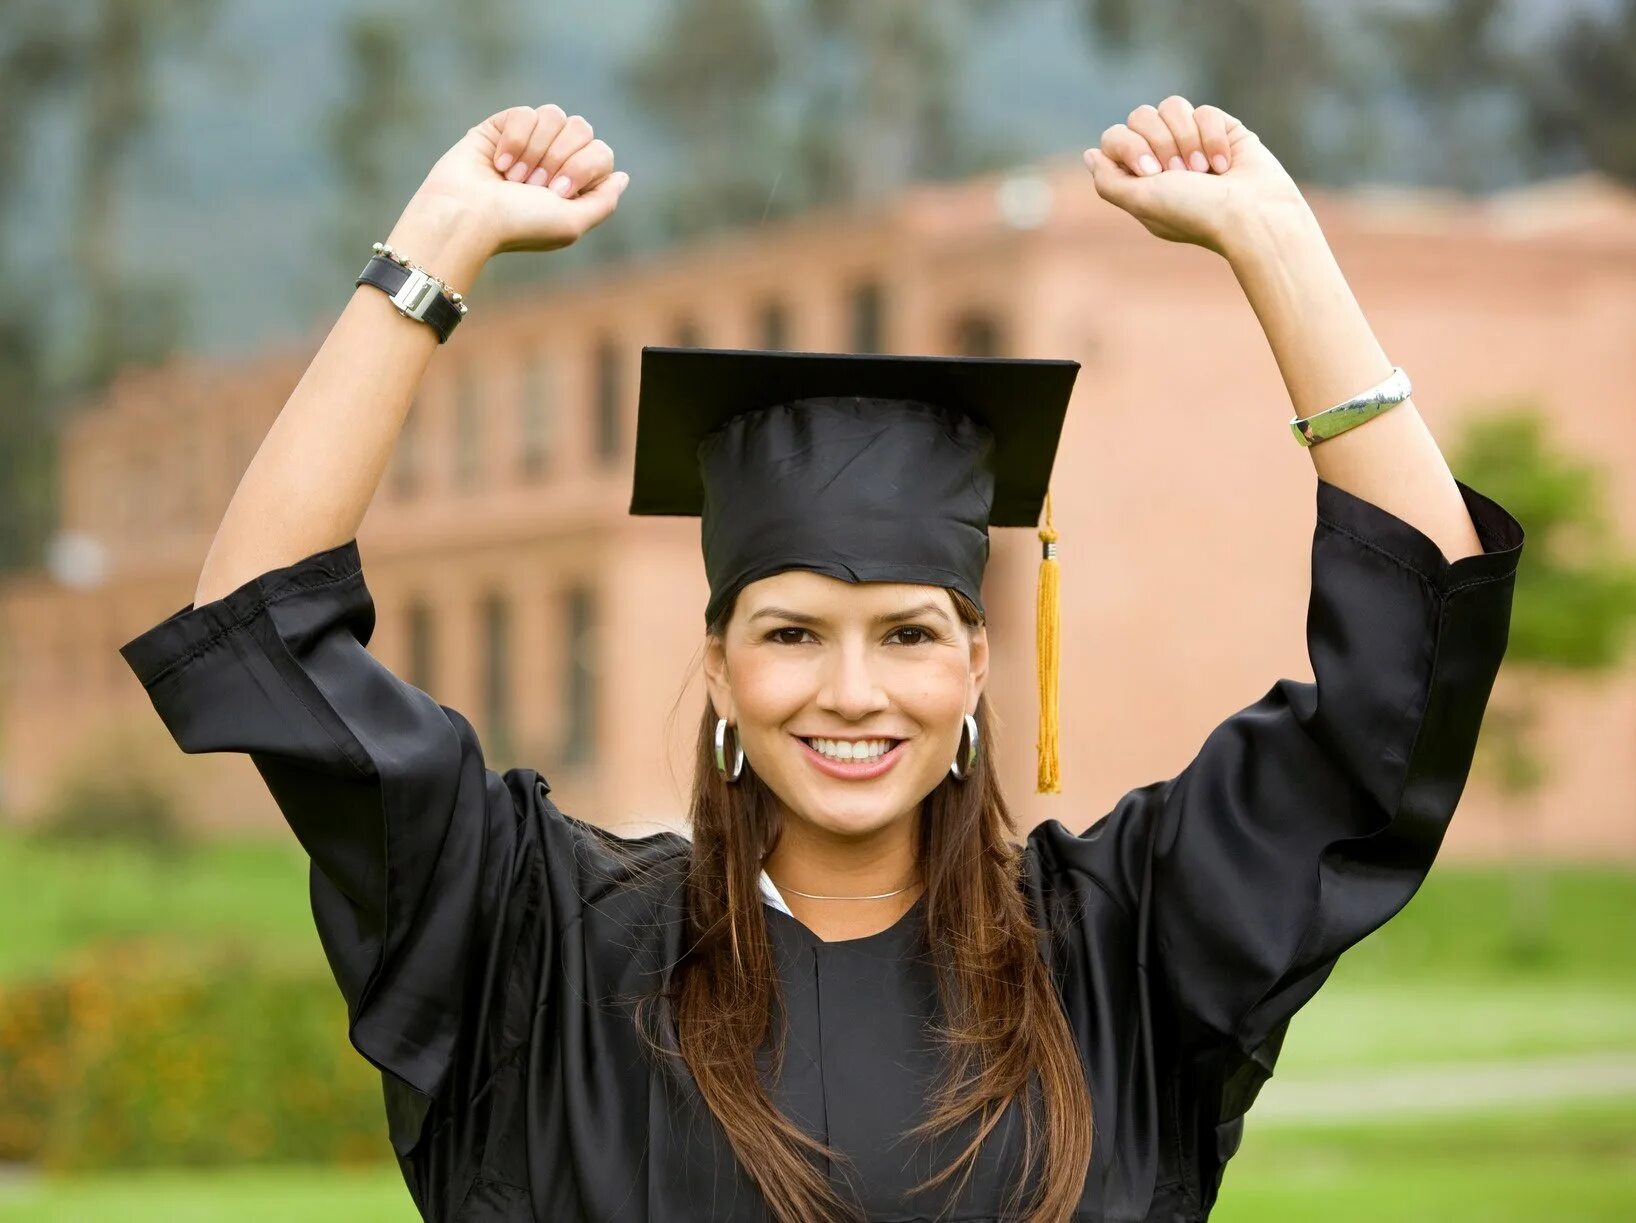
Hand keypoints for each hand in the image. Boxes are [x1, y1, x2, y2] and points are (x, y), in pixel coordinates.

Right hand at [413, 103, 630, 255]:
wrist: (469, 214)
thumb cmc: (520, 224)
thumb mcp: (573, 222)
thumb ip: (604, 201)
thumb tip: (622, 176)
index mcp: (574, 184)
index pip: (601, 152)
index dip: (582, 167)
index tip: (557, 192)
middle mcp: (554, 161)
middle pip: (581, 128)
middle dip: (558, 157)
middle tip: (534, 185)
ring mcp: (528, 142)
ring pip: (554, 115)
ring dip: (535, 151)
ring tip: (514, 178)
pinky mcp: (501, 127)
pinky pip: (525, 113)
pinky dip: (514, 140)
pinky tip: (499, 164)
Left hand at [1081, 97, 1305, 256]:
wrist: (1249, 213)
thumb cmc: (1194, 212)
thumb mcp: (1140, 201)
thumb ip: (1108, 181)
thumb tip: (1091, 154)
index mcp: (1139, 178)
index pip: (1115, 136)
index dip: (1130, 146)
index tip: (1151, 173)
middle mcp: (1163, 157)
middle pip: (1141, 115)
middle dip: (1161, 142)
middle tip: (1180, 172)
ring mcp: (1192, 141)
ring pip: (1172, 106)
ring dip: (1186, 139)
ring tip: (1202, 170)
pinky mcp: (1222, 130)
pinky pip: (1205, 111)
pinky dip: (1213, 138)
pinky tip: (1224, 164)